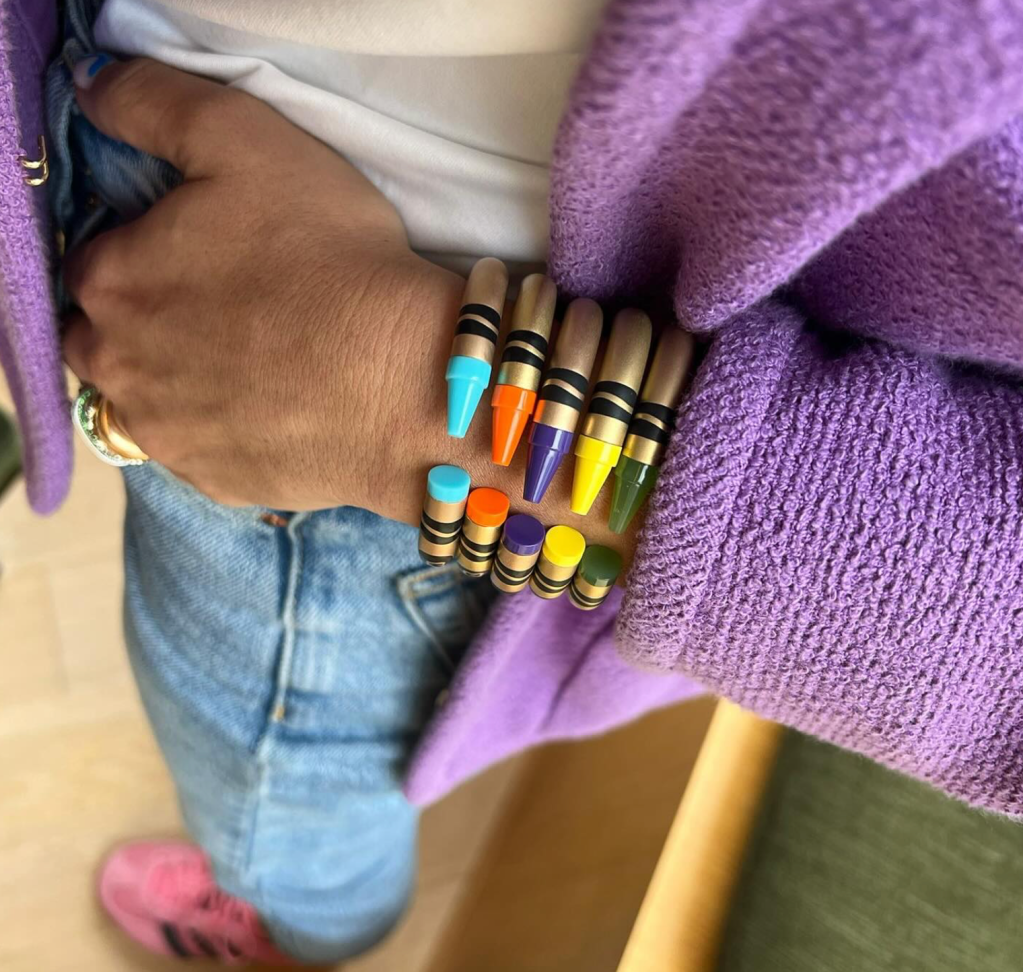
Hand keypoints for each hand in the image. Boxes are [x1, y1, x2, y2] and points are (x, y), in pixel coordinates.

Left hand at [63, 57, 461, 511]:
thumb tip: (96, 96)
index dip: (151, 248)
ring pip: (146, 399)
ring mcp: (168, 435)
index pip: (99, 259)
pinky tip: (271, 406)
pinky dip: (222, 428)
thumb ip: (154, 104)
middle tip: (226, 307)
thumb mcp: (247, 140)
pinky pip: (198, 448)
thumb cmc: (333, 260)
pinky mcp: (215, 481)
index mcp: (113, 282)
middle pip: (107, 336)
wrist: (410, 385)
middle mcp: (118, 368)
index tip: (209, 249)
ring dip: (176, 378)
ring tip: (250, 361)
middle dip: (148, 318)